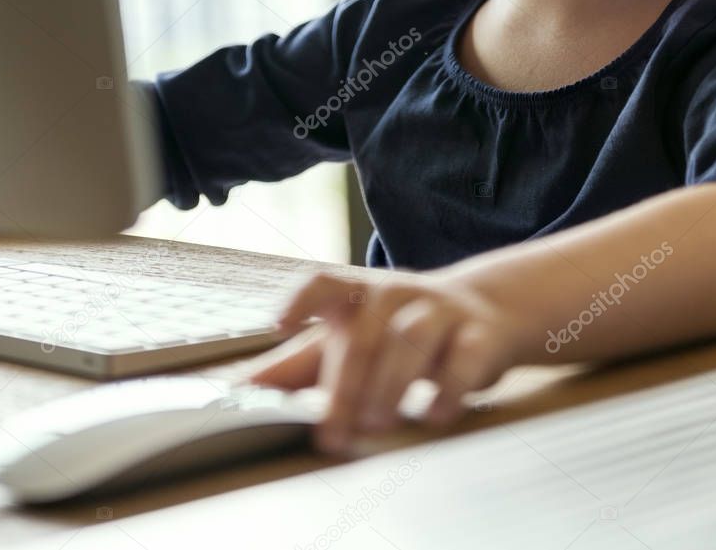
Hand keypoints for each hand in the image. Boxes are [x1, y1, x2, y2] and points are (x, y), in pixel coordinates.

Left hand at [245, 270, 517, 453]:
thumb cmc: (394, 329)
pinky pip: (464, 358)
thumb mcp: (344, 339)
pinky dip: (449, 389)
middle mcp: (396, 293)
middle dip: (346, 386)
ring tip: (376, 423)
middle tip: (333, 433)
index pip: (325, 282)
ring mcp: (439, 310)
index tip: (279, 324)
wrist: (481, 311)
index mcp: (357, 292)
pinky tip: (435, 415)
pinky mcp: (478, 335)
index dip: (300, 299)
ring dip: (391, 384)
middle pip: (364, 334)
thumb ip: (293, 367)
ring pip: (412, 339)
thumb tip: (233, 393)